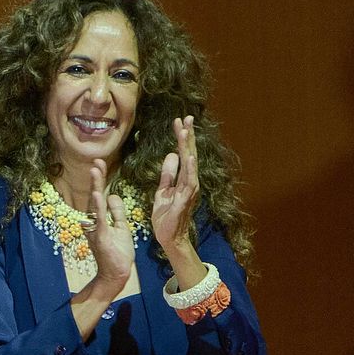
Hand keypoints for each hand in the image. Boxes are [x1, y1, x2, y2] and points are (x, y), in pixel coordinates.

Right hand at [86, 159, 133, 295]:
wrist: (116, 275)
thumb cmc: (118, 254)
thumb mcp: (121, 228)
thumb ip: (116, 212)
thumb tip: (112, 194)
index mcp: (101, 219)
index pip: (101, 194)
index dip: (100, 179)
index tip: (100, 163)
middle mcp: (94, 222)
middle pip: (95, 195)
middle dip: (96, 178)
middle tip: (96, 160)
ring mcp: (96, 229)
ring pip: (95, 205)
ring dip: (95, 187)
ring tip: (95, 171)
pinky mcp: (101, 238)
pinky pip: (100, 220)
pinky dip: (99, 207)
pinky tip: (99, 195)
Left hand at [151, 115, 198, 252]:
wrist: (169, 237)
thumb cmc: (167, 216)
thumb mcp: (163, 191)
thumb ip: (168, 174)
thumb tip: (171, 155)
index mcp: (183, 179)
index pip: (182, 154)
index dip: (181, 138)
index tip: (179, 121)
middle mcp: (189, 182)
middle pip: (189, 154)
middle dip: (187, 136)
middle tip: (186, 117)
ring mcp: (189, 190)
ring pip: (190, 164)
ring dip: (188, 147)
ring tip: (186, 131)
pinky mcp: (185, 200)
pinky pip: (189, 182)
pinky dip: (190, 169)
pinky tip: (190, 157)